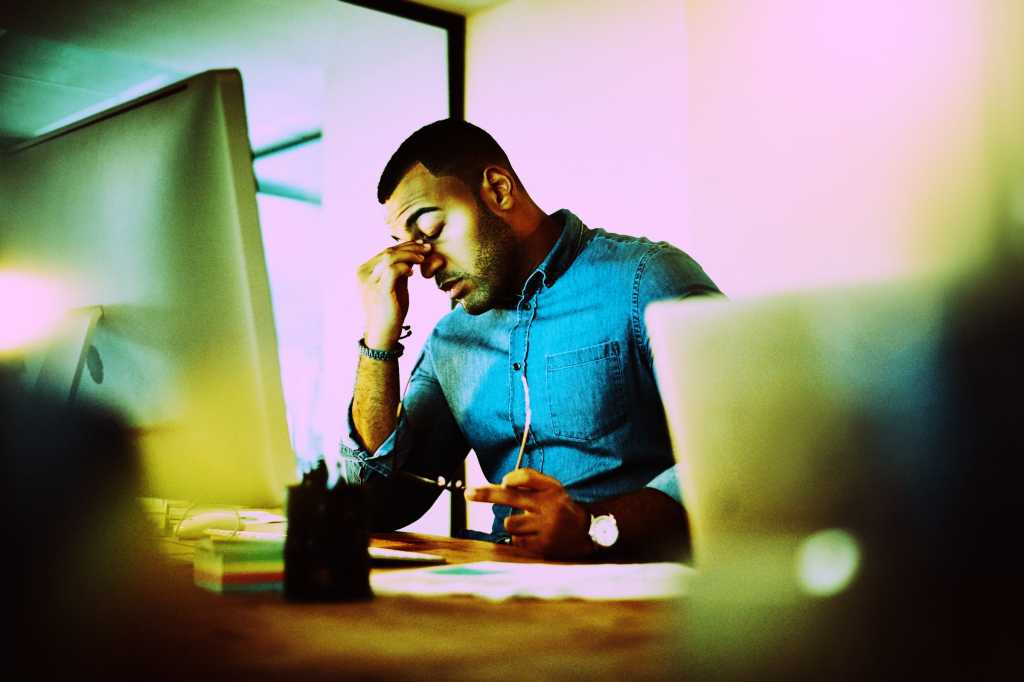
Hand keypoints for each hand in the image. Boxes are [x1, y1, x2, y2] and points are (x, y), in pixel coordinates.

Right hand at [357, 241, 431, 347]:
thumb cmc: (389, 311)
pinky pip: (393, 270)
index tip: (420, 244)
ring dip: (410, 255)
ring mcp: (369, 281)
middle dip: (410, 247)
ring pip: (390, 257)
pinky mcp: (379, 290)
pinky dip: (405, 267)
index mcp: (364, 271)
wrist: (382, 333)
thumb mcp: (394, 286)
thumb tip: (412, 255)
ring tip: (423, 258)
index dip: (404, 245)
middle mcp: (363, 274)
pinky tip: (413, 273)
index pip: (385, 252)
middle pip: (388, 252)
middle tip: (427, 248)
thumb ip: (399, 271)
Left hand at [465, 468, 592, 559]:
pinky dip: (520, 538)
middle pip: (510, 497)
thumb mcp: (552, 487)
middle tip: (468, 493)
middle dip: (486, 494)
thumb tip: (503, 482)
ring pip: (510, 523)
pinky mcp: (543, 546)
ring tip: (528, 524)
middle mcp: (549, 506)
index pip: (527, 477)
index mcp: (551, 489)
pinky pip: (517, 541)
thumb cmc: (562, 506)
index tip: (502, 482)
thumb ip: (530, 480)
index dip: (512, 478)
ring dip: (513, 523)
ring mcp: (546, 527)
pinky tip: (533, 536)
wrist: (588, 532)